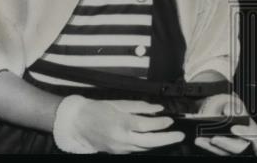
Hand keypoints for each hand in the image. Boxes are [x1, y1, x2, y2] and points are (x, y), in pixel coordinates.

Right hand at [56, 97, 184, 153]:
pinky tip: (153, 140)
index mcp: (122, 123)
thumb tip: (157, 108)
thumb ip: (140, 106)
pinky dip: (146, 146)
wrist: (77, 123)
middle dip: (167, 139)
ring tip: (170, 137)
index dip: (162, 123)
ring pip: (144, 148)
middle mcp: (121, 137)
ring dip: (158, 143)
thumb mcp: (119, 103)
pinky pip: (135, 150)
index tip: (171, 120)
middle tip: (180, 135)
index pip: (148, 125)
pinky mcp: (116, 152)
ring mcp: (119, 147)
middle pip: (150, 142)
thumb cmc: (97, 110)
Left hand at [193, 93, 256, 156]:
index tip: (233, 128)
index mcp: (252, 129)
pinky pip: (215, 151)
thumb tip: (227, 110)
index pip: (252, 132)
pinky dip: (207, 146)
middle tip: (214, 139)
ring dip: (211, 146)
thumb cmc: (235, 111)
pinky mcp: (223, 150)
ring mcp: (233, 147)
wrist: (227, 114)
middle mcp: (244, 141)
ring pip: (224, 151)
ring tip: (201, 139)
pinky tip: (199, 140)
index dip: (244, 132)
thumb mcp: (237, 105)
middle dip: (225, 143)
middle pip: (237, 147)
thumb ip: (234, 106)